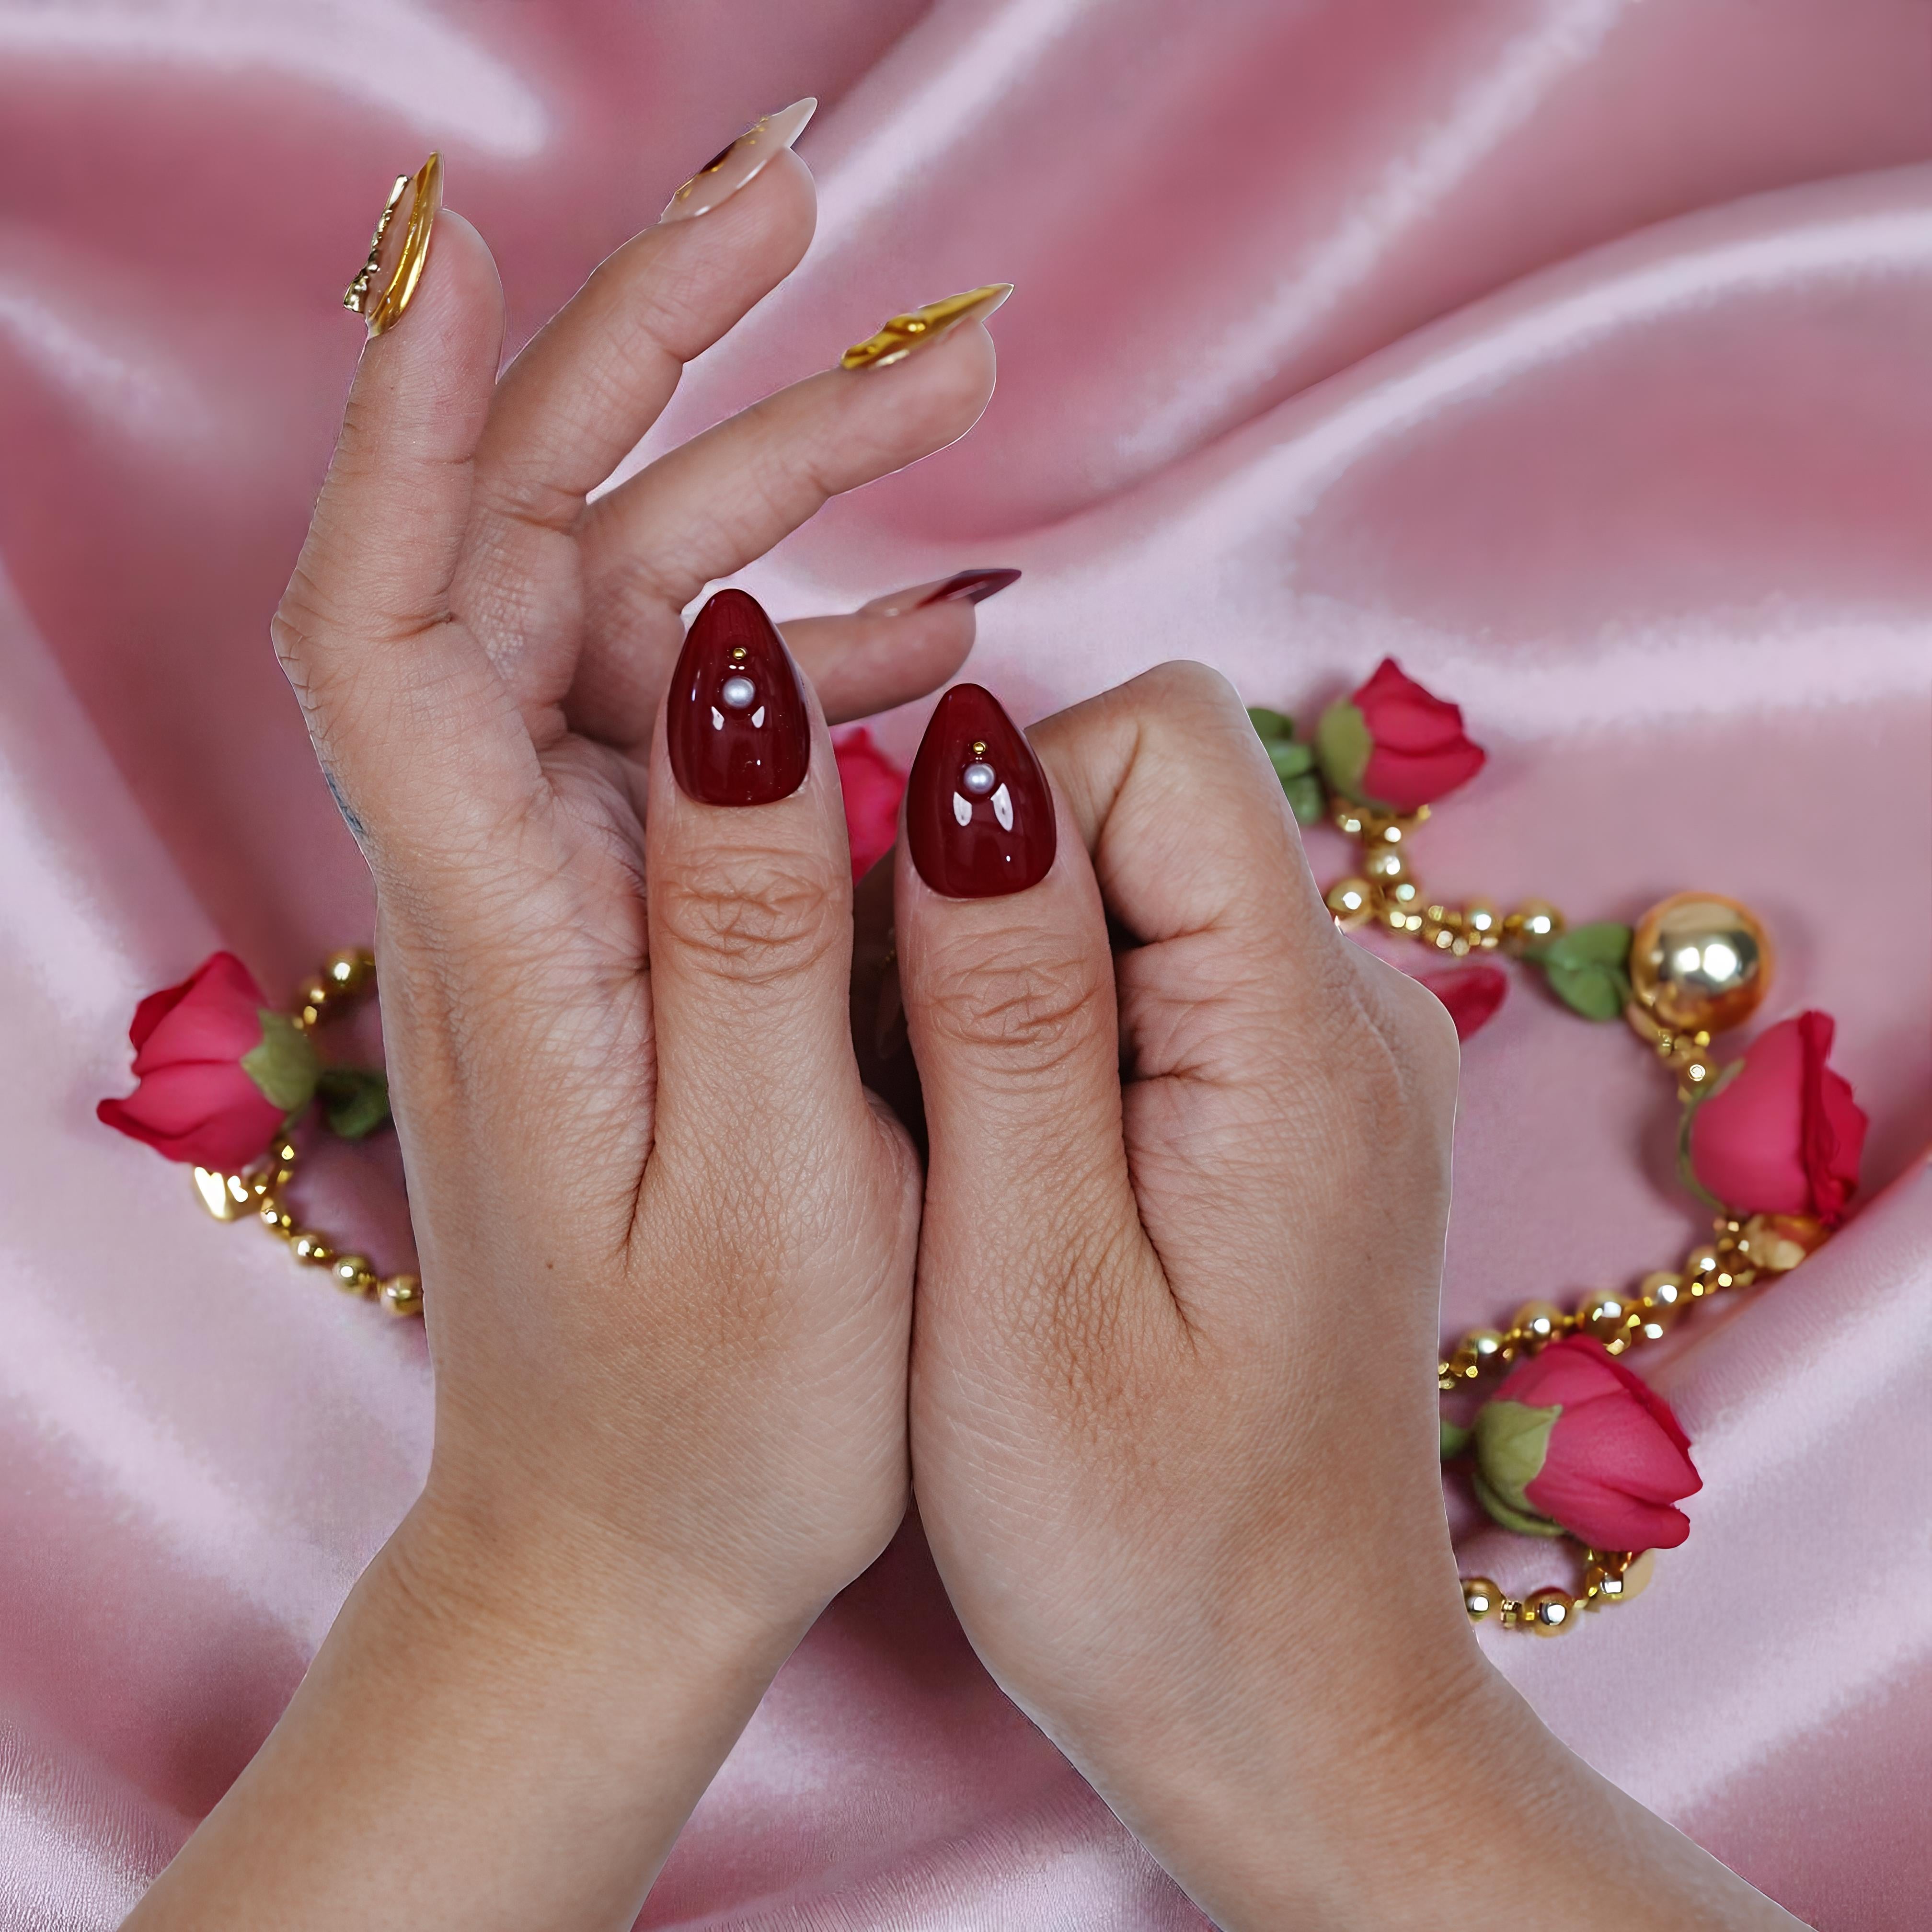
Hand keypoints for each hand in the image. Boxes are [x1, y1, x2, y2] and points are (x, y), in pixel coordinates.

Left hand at [130, 140, 1003, 1930]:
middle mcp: (512, 883)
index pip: (392, 614)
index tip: (467, 234)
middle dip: (666, 364)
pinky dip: (811, 643)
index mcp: (517, 936)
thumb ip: (744, 925)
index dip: (413, 409)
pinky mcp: (635, 929)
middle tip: (821, 223)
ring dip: (774, 479)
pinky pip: (702, 727)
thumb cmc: (710, 1421)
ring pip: (633, 613)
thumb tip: (738, 660)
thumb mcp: (766, 1194)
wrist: (628, 1549)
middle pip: (529, 551)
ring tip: (949, 381)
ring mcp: (571, 895)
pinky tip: (935, 627)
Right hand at [896, 665, 1800, 1928]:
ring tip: (961, 1173)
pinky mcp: (1288, 1106)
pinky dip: (1043, 1041)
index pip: (1158, 740)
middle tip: (918, 1116)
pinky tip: (1009, 1185)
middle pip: (1132, 800)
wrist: (1288, 1700)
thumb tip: (972, 763)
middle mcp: (1351, 1011)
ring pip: (1120, 885)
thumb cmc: (1144, 1547)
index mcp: (1304, 1039)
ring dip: (996, 983)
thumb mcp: (1029, 1288)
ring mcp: (1327, 1056)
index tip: (913, 995)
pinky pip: (1146, 977)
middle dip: (977, 907)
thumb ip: (1007, 1011)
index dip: (995, 817)